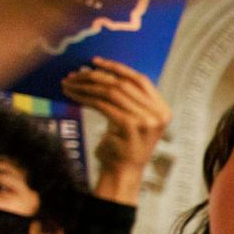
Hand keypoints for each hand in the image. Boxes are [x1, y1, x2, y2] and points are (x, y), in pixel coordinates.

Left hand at [65, 58, 170, 201]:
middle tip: (75, 74)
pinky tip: (74, 96)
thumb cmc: (124, 145)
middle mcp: (158, 114)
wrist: (123, 172)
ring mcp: (145, 120)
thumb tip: (102, 72)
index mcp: (163, 109)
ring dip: (87, 85)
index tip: (95, 61)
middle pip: (123, 84)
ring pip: (111, 92)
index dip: (117, 67)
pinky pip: (103, 105)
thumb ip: (129, 99)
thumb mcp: (134, 119)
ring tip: (70, 84)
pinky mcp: (129, 127)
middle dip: (95, 76)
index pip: (140, 80)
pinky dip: (86, 97)